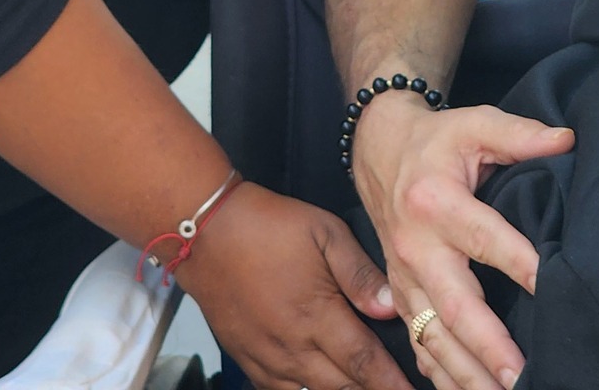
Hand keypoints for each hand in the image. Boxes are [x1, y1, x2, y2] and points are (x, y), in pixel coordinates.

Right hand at [178, 182, 412, 389]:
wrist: (206, 231)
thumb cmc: (266, 225)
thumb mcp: (324, 232)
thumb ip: (360, 273)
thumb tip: (389, 306)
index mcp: (316, 314)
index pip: (365, 362)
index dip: (392, 383)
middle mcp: (291, 344)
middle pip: (342, 386)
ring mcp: (266, 356)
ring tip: (361, 387)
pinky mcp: (246, 358)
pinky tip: (316, 384)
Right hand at [353, 95, 574, 389]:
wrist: (380, 150)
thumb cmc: (437, 140)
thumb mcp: (474, 123)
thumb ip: (519, 133)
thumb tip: (567, 140)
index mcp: (436, 202)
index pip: (484, 238)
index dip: (520, 263)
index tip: (550, 287)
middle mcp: (416, 247)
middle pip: (453, 305)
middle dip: (487, 345)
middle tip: (520, 376)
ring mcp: (404, 278)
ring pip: (432, 336)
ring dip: (465, 374)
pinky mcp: (400, 295)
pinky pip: (417, 343)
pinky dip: (439, 376)